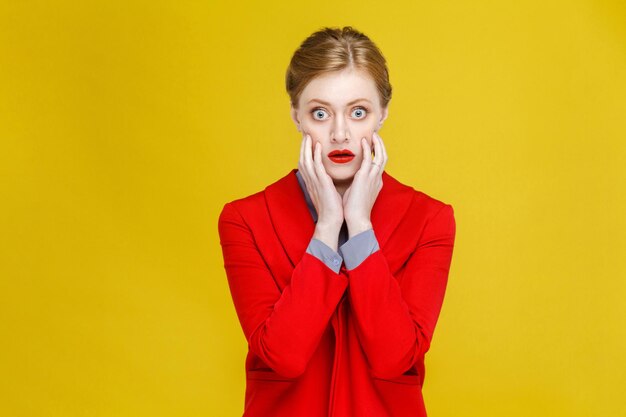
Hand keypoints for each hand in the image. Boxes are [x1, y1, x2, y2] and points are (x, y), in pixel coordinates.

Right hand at [298, 132, 343, 249]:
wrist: (331, 221)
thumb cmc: (331, 209)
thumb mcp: (326, 193)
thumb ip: (325, 184)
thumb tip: (328, 178)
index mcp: (312, 183)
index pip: (305, 164)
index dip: (304, 153)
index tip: (307, 143)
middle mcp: (311, 181)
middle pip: (302, 160)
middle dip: (303, 147)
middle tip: (305, 135)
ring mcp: (315, 182)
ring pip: (306, 161)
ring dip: (306, 148)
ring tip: (308, 136)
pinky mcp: (322, 184)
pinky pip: (316, 167)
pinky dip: (315, 155)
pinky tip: (318, 146)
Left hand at [342, 132, 387, 237]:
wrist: (356, 219)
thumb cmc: (354, 209)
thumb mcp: (358, 193)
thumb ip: (357, 184)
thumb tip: (352, 179)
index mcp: (375, 182)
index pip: (379, 164)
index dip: (377, 153)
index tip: (372, 145)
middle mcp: (377, 178)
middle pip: (383, 157)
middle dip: (381, 145)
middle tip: (376, 135)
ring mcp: (372, 178)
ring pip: (380, 156)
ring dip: (377, 144)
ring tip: (373, 134)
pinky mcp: (365, 177)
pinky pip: (368, 159)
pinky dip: (367, 148)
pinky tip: (364, 141)